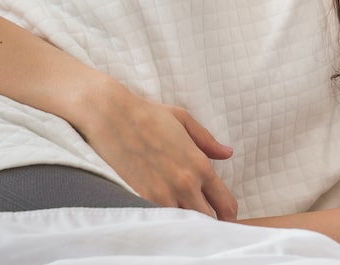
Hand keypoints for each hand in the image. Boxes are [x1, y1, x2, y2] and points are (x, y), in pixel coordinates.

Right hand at [73, 81, 237, 220]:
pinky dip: (163, 224)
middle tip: (200, 220)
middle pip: (209, 221)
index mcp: (199, 165)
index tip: (221, 215)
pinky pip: (160, 222)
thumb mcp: (182, 120)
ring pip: (185, 225)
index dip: (227, 214)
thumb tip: (227, 153)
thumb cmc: (146, 115)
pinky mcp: (141, 199)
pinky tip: (160, 219)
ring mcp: (163, 195)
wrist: (111, 116)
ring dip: (185, 223)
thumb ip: (207, 140)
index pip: (226, 205)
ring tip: (180, 220)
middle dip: (208, 222)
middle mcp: (186, 184)